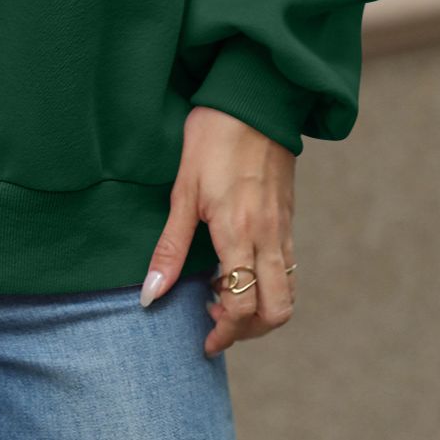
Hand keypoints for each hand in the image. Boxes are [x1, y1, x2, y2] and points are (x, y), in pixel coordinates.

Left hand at [140, 105, 296, 356]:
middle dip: (249, 331)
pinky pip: (289, 267)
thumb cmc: (211, 139)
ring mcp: (284, 228)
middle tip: (214, 323)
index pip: (242, 305)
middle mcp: (269, 237)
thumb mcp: (182, 191)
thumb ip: (169, 247)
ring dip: (260, 308)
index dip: (224, 332)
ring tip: (222, 294)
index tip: (203, 341)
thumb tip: (149, 295)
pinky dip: (268, 283)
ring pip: (288, 292)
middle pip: (277, 311)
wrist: (254, 99)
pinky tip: (237, 266)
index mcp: (239, 233)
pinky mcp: (289, 218)